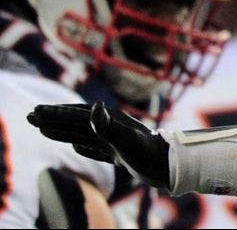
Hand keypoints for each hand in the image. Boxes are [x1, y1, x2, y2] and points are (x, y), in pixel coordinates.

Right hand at [28, 101, 170, 188]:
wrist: (168, 166)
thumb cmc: (148, 152)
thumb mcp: (126, 139)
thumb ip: (108, 125)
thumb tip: (94, 107)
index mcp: (111, 120)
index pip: (77, 115)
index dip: (56, 113)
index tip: (37, 111)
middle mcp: (112, 127)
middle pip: (77, 122)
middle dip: (54, 119)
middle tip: (31, 116)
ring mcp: (115, 141)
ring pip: (83, 134)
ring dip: (62, 131)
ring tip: (43, 129)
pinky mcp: (120, 154)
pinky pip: (96, 148)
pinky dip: (82, 146)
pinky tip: (75, 146)